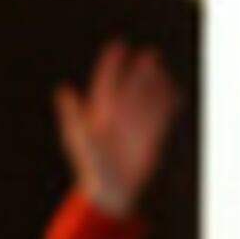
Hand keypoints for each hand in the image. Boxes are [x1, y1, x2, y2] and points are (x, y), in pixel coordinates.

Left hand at [57, 41, 182, 218]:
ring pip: (147, 99)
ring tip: (163, 70)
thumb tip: (63, 89)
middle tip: (150, 55)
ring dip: (155, 84)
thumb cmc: (90, 167)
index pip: (106, 82)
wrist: (111, 191)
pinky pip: (161, 116)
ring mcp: (135, 126)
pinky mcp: (151, 138)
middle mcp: (118, 116)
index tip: (119, 47)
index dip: (112, 64)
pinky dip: (168, 104)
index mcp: (98, 112)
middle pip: (130, 87)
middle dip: (139, 71)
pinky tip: (175, 92)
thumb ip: (72, 113)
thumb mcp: (78, 138)